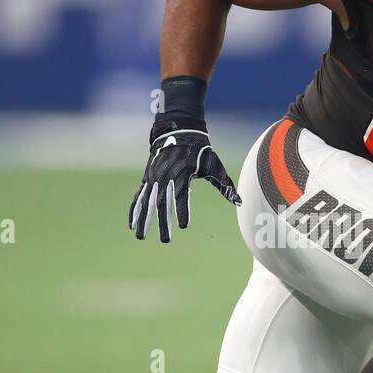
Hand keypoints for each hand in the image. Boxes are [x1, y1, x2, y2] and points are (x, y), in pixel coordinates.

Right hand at [129, 121, 240, 241]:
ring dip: (144, 220)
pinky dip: (134, 210)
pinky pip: (139, 196)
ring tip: (141, 237)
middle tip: (165, 240)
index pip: (181, 196)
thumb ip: (225, 185)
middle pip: (162, 203)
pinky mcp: (148, 179)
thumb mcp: (214, 165)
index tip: (184, 226)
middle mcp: (165, 177)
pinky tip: (132, 225)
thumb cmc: (200, 151)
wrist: (178, 131)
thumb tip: (240, 201)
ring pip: (147, 202)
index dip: (182, 211)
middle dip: (162, 223)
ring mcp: (154, 178)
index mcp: (182, 174)